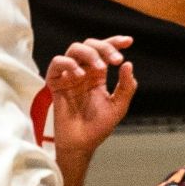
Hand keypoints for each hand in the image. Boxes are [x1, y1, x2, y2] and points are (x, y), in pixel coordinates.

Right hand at [44, 37, 137, 160]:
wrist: (81, 144)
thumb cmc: (98, 127)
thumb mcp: (118, 106)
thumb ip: (126, 87)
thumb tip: (128, 65)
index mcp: (97, 75)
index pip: (105, 51)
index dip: (115, 42)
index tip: (129, 41)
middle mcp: (83, 71)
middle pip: (90, 45)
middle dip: (105, 47)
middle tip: (116, 59)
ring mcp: (69, 75)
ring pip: (74, 49)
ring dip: (89, 53)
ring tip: (100, 67)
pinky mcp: (56, 82)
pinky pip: (57, 63)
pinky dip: (68, 63)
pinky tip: (79, 74)